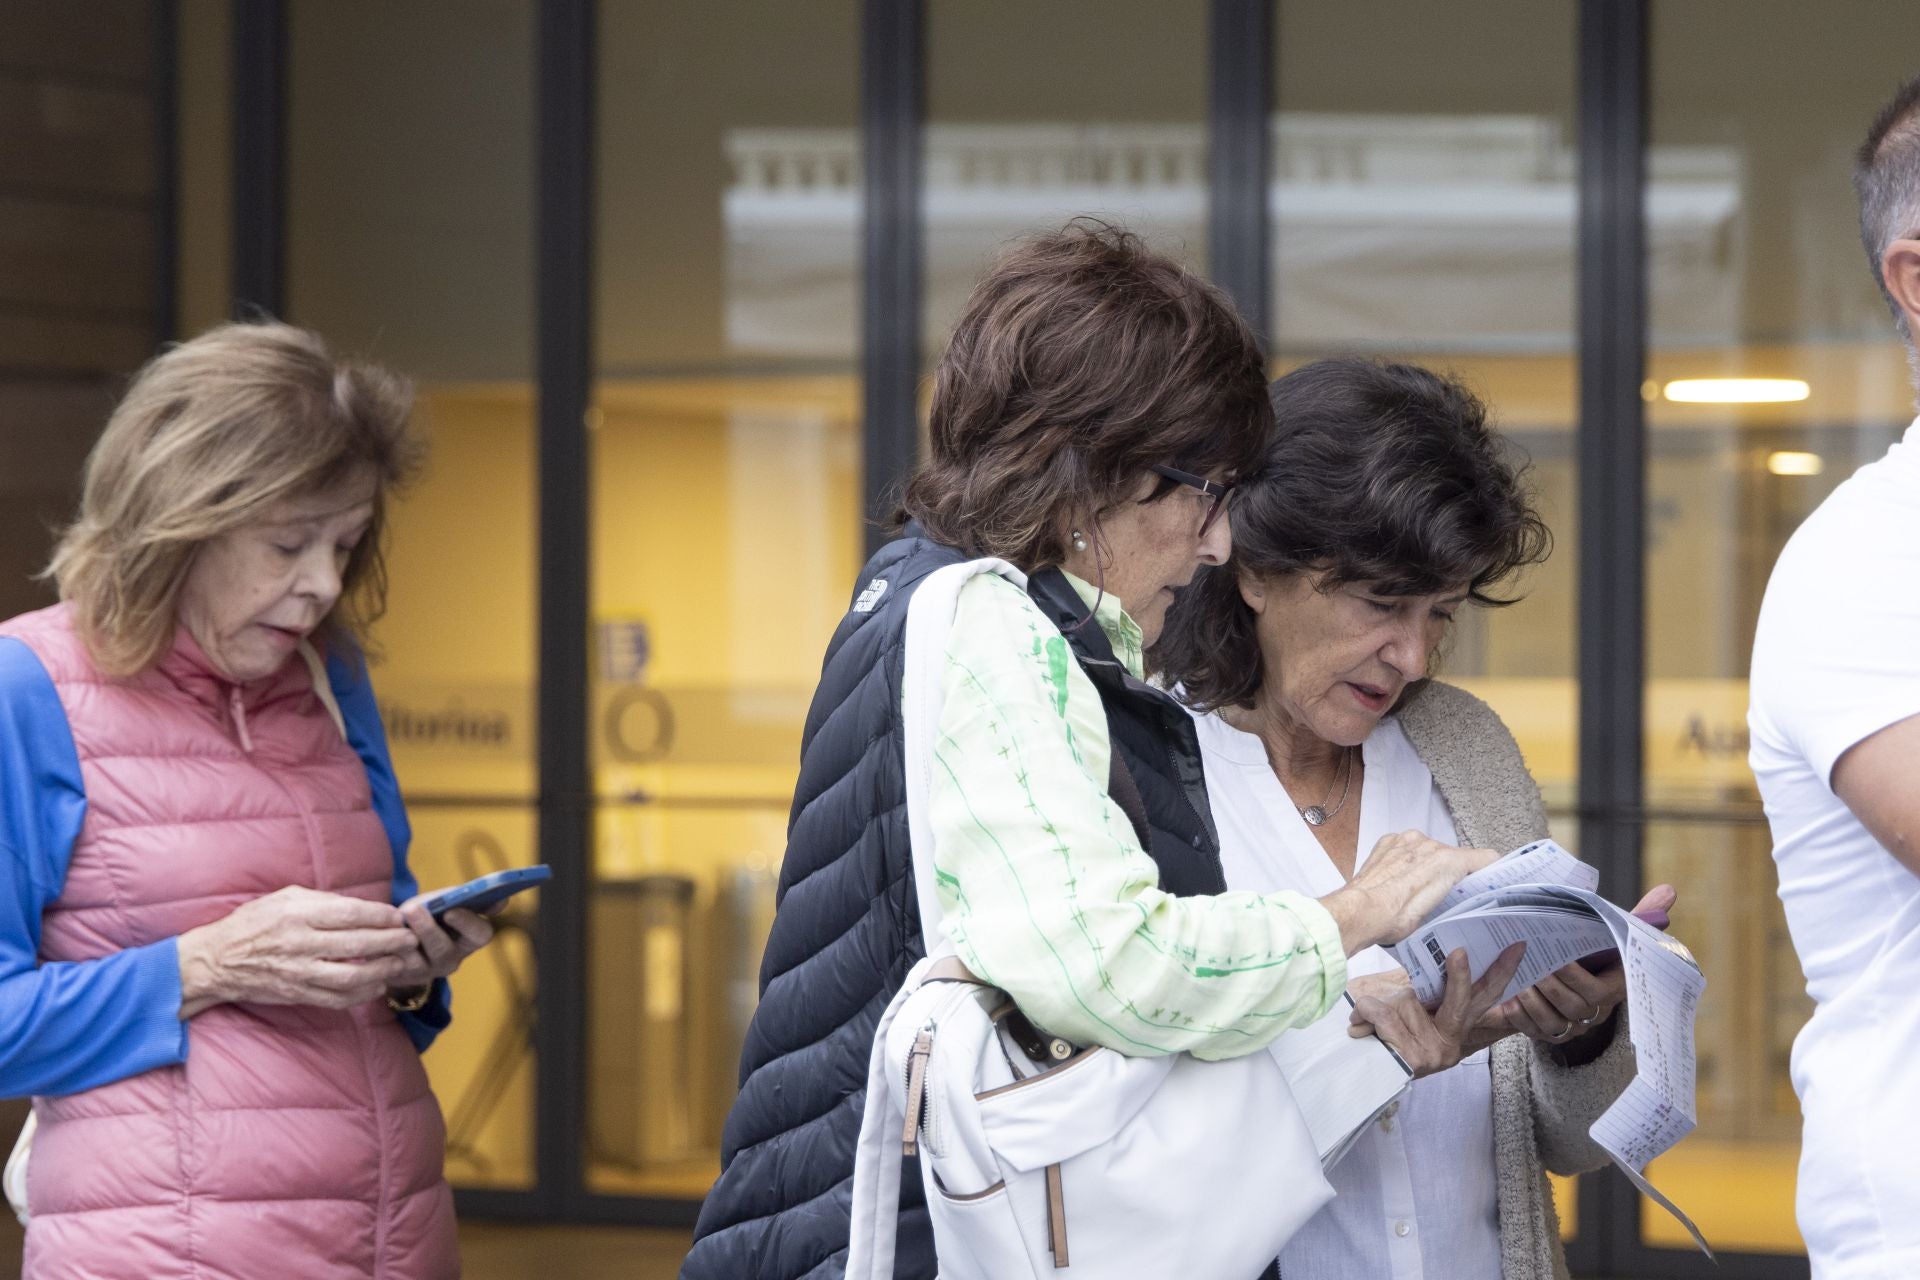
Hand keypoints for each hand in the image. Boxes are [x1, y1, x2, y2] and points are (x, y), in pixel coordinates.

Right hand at [177, 885, 419, 1016]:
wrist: (215, 961)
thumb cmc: (254, 922)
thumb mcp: (285, 898)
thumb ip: (323, 901)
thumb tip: (363, 907)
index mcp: (296, 914)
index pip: (350, 914)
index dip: (380, 916)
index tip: (399, 916)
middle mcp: (298, 944)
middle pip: (357, 944)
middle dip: (391, 942)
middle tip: (410, 939)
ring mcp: (298, 972)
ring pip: (351, 976)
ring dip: (382, 970)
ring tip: (399, 963)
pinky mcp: (296, 994)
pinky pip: (337, 999)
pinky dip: (362, 994)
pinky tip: (377, 985)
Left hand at [383, 896, 494, 997]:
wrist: (398, 942)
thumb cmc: (425, 916)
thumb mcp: (440, 904)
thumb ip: (454, 897)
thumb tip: (484, 895)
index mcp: (468, 940)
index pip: (480, 934)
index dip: (467, 922)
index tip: (450, 910)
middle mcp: (450, 960)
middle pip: (444, 949)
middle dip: (428, 929)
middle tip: (413, 909)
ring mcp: (425, 972)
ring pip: (416, 961)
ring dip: (403, 939)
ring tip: (392, 922)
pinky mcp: (400, 978)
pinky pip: (392, 965)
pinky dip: (386, 947)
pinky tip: (380, 934)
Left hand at [1319, 831, 1500, 953]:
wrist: (1359, 912)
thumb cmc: (1395, 919)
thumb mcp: (1437, 914)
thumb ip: (1456, 895)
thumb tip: (1462, 893)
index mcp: (1447, 861)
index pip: (1485, 858)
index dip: (1489, 871)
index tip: (1489, 880)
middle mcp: (1428, 844)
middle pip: (1454, 855)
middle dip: (1453, 872)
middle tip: (1446, 894)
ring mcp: (1406, 840)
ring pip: (1429, 850)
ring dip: (1428, 865)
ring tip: (1417, 889)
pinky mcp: (1388, 842)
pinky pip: (1407, 847)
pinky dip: (1407, 859)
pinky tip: (1400, 880)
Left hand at [1347, 943, 1525, 1077]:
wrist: (1365, 1073)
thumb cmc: (1388, 1035)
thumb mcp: (1411, 1012)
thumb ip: (1428, 994)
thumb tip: (1441, 958)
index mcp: (1455, 1029)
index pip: (1484, 998)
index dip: (1501, 973)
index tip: (1516, 947)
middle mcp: (1450, 1044)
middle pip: (1462, 1003)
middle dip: (1460, 977)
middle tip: (1459, 951)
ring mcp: (1434, 1053)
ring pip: (1405, 1003)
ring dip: (1379, 1003)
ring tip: (1366, 1016)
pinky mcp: (1413, 1059)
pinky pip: (1383, 1014)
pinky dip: (1365, 1011)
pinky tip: (1358, 1025)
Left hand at [1479, 884, 1676, 1049]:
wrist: (1573, 982)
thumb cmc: (1595, 955)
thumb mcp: (1615, 937)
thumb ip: (1637, 918)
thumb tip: (1669, 890)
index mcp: (1611, 991)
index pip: (1596, 992)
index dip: (1575, 977)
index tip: (1557, 957)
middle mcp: (1592, 1014)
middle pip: (1572, 1007)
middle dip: (1549, 986)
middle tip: (1529, 963)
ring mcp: (1570, 1027)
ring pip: (1550, 1022)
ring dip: (1531, 1001)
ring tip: (1516, 978)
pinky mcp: (1546, 1034)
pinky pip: (1531, 1032)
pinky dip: (1517, 1016)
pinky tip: (1506, 997)